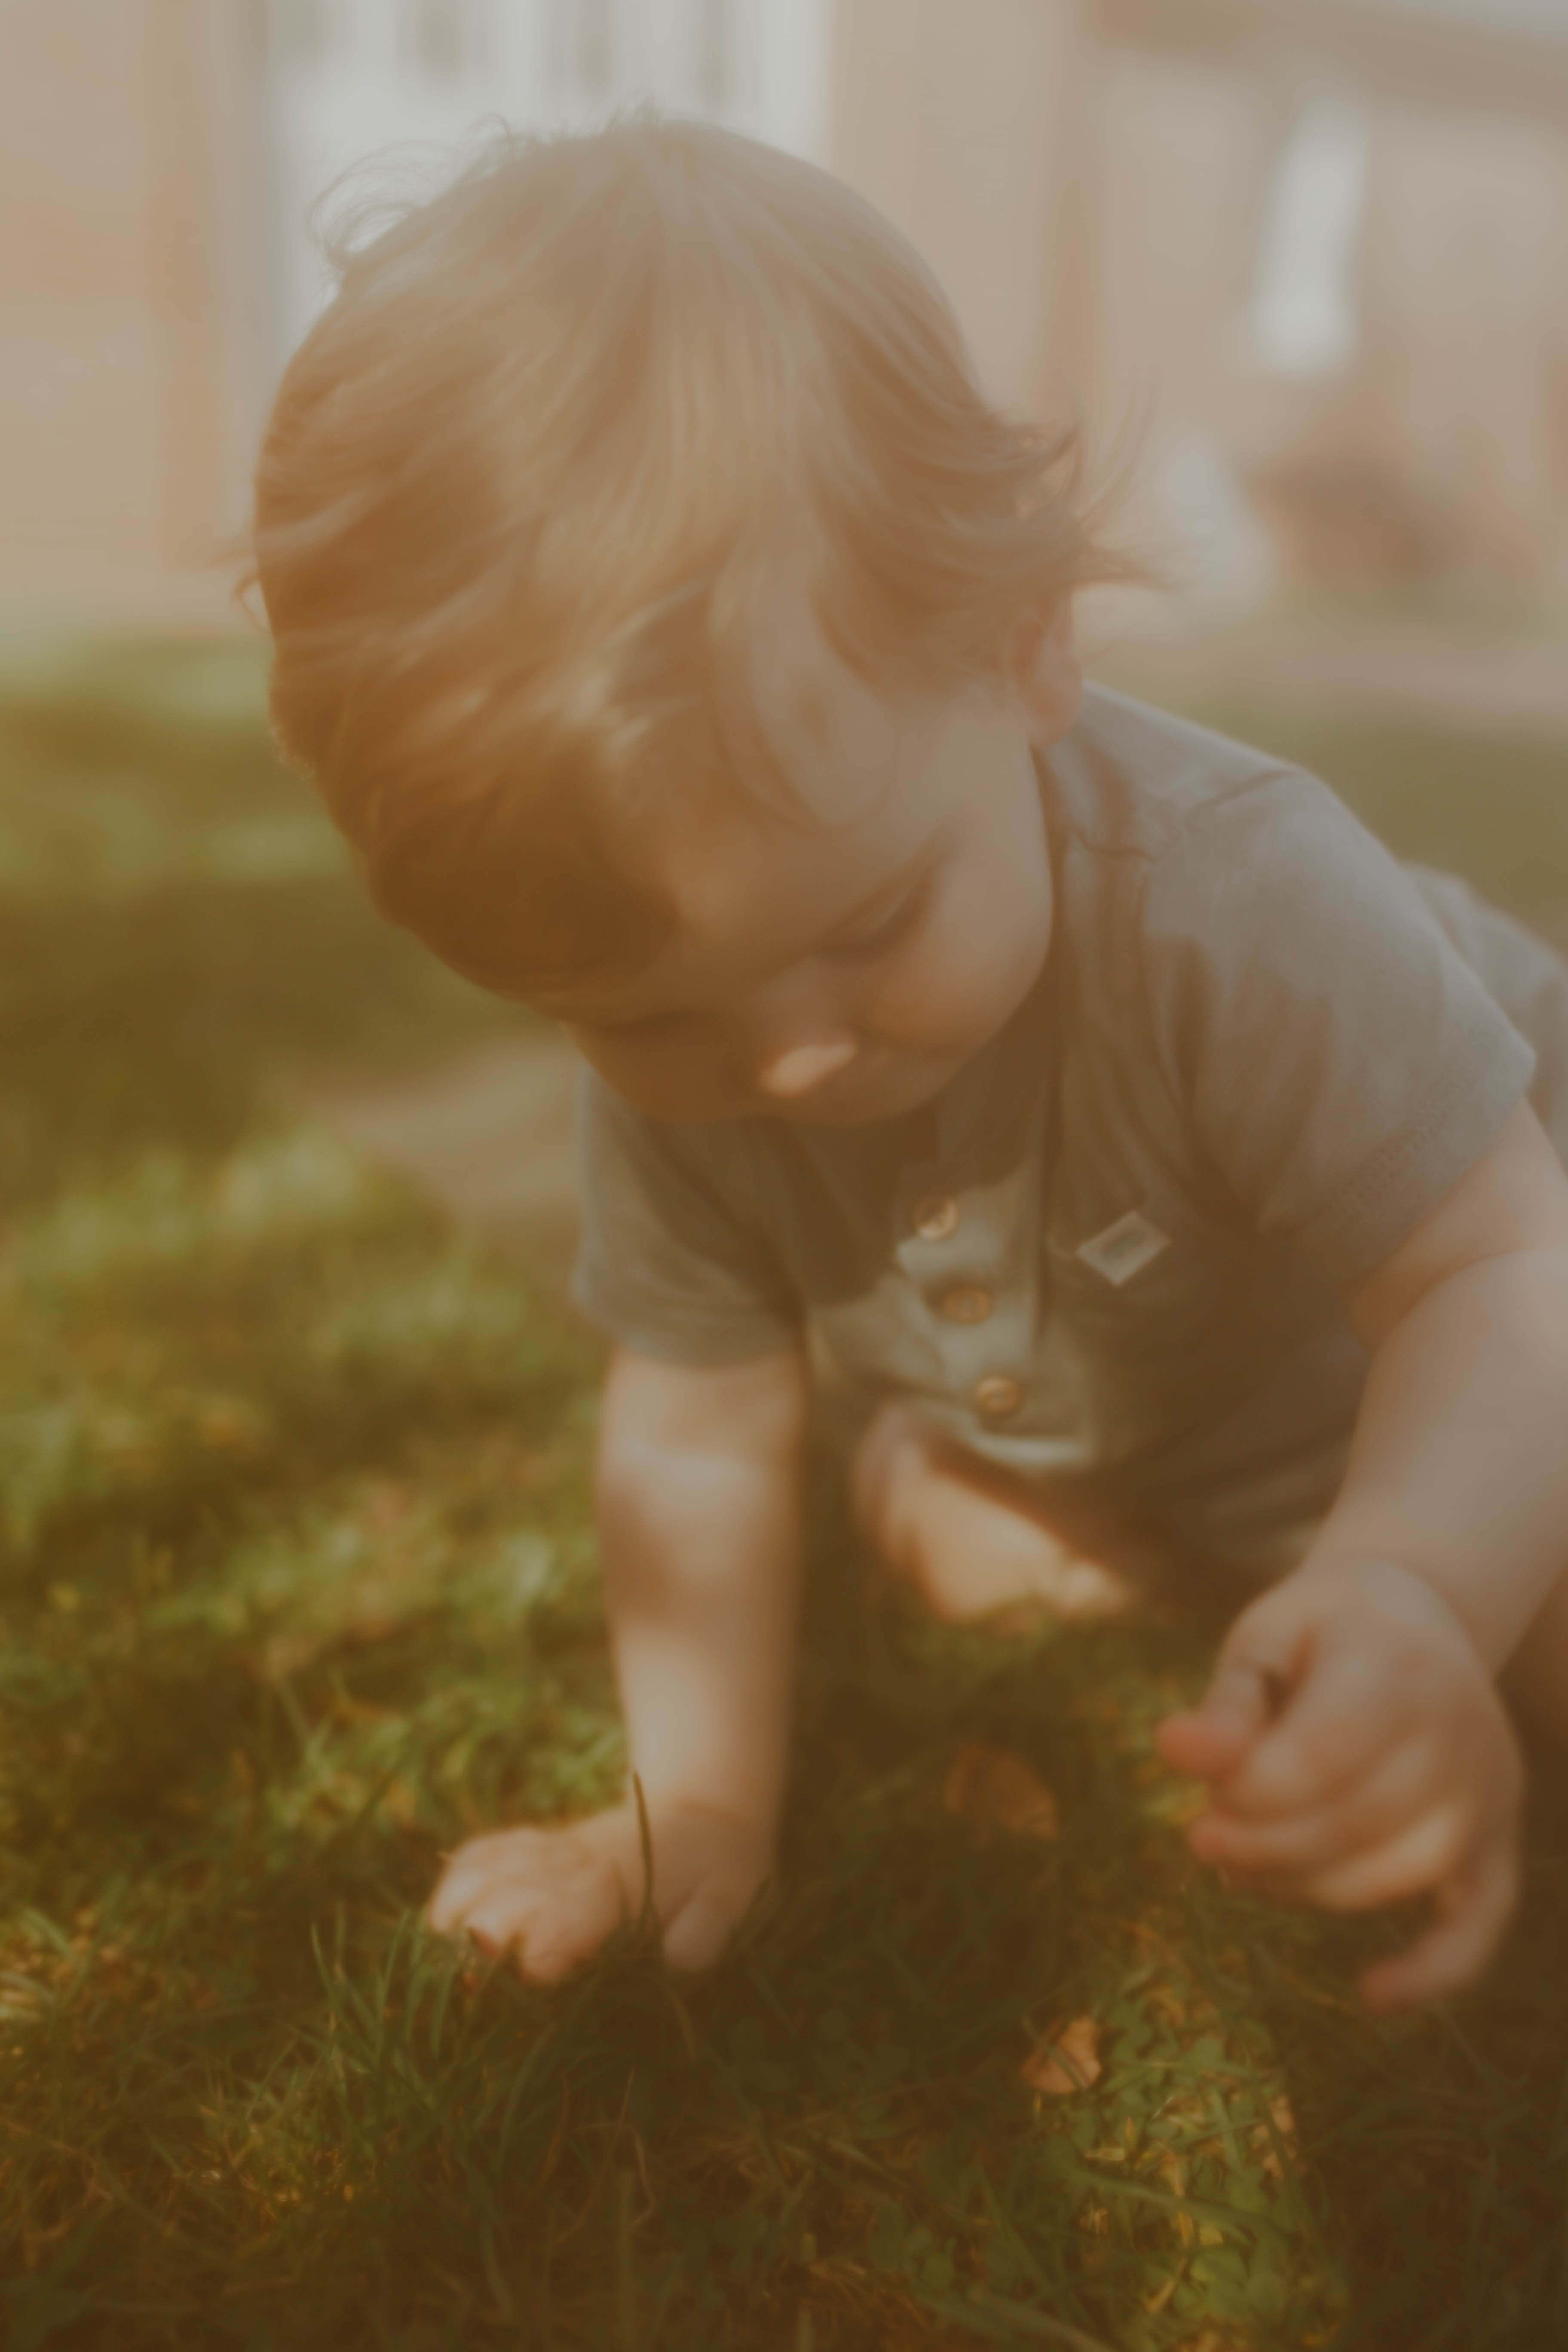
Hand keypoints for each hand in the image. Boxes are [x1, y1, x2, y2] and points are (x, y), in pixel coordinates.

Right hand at [427, 1795, 775, 1980]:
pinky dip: (456, 1887)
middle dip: (480, 1950)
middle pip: (500, 1905)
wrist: (705, 1812)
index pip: (563, 1919)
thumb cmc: (721, 1871)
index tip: (529, 1985)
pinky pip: (479, 1857)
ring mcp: (546, 1854)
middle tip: (479, 1992)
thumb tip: (673, 1961)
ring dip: (456, 1920)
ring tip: (450, 1962)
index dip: (538, 1957)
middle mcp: (570, 1867)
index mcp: (619, 1886)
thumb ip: (704, 1934)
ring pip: (478, 1877)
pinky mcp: (533, 1849)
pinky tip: (449, 1921)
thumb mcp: (732, 1902)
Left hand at [1156, 1557, 1523, 2010]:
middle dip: (1262, 1845)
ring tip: (1246, 1865)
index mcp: (1396, 1663)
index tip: (1199, 1797)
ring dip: (1308, 1886)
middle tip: (1205, 1838)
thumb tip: (1175, 1751)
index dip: (1246, 1793)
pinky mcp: (1498, 1836)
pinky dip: (1434, 1970)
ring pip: (1398, 1873)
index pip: (1319, 1756)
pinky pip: (1480, 1921)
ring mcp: (1488, 1787)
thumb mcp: (1264, 1636)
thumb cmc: (1318, 1630)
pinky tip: (1370, 1994)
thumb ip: (1227, 1700)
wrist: (1412, 1616)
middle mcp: (1460, 1728)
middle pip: (1356, 1821)